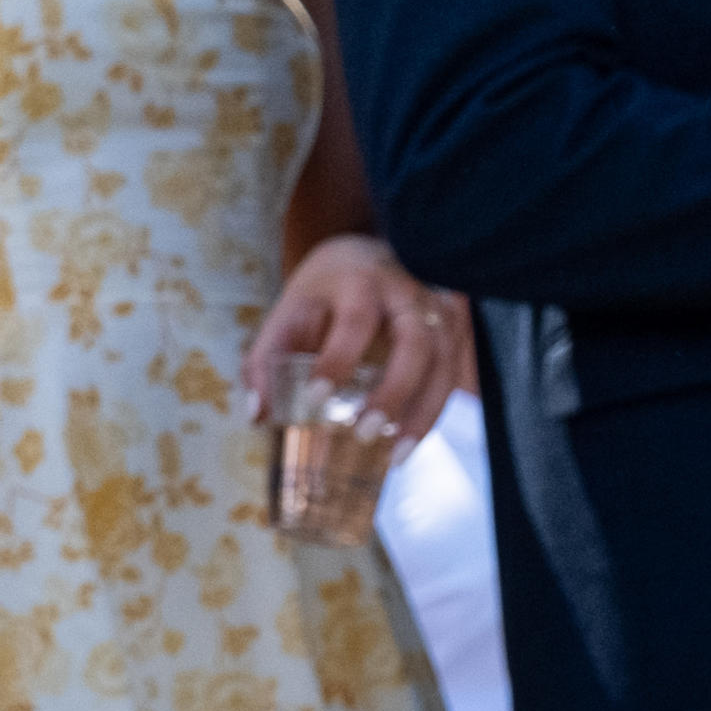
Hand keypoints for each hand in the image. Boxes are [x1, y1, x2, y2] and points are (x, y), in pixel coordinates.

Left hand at [243, 230, 466, 447]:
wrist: (367, 256)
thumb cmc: (324, 292)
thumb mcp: (289, 310)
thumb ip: (265, 358)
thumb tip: (256, 415)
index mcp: (359, 282)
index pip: (354, 320)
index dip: (338, 359)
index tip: (316, 398)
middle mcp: (406, 295)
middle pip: (414, 344)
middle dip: (393, 392)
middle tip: (363, 433)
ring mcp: (437, 312)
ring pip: (444, 364)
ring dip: (423, 413)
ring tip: (395, 454)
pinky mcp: (454, 332)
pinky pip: (453, 376)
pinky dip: (434, 412)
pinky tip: (409, 442)